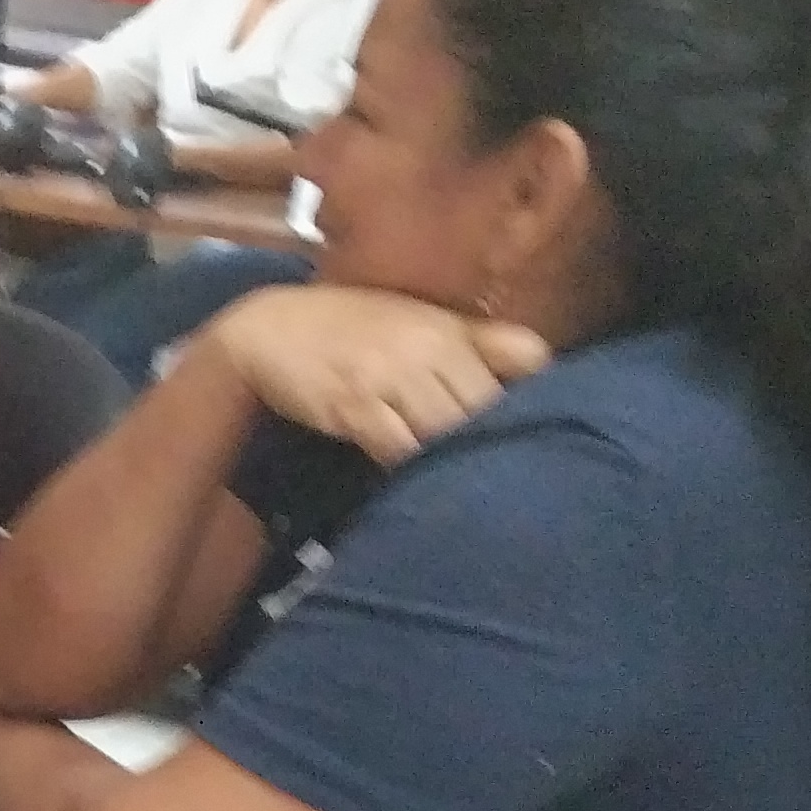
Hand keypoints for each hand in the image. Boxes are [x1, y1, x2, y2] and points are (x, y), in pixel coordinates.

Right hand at [204, 285, 550, 463]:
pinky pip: (401, 448)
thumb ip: (480, 342)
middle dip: (500, 438)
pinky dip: (413, 468)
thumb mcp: (419, 322)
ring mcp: (391, 375)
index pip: (526, 358)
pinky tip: (415, 481)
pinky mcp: (356, 405)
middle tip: (507, 476)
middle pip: (490, 403)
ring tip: (465, 487)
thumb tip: (543, 363)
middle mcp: (428, 347)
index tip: (537, 425)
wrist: (268, 327)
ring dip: (457, 460)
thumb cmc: (349, 328)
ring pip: (450, 429)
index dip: (536, 396)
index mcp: (451, 327)